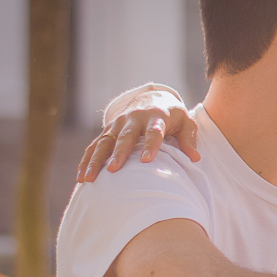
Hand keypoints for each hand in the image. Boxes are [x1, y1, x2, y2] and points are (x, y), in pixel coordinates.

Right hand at [79, 89, 198, 181]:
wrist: (152, 98)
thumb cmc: (172, 116)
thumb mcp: (186, 122)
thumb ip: (189, 139)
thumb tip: (195, 158)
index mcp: (156, 116)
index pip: (154, 132)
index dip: (151, 145)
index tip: (147, 160)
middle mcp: (134, 119)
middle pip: (126, 137)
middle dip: (119, 153)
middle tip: (113, 169)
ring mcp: (118, 125)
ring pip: (104, 142)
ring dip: (96, 160)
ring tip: (90, 178)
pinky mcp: (108, 131)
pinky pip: (95, 146)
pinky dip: (87, 161)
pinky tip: (82, 177)